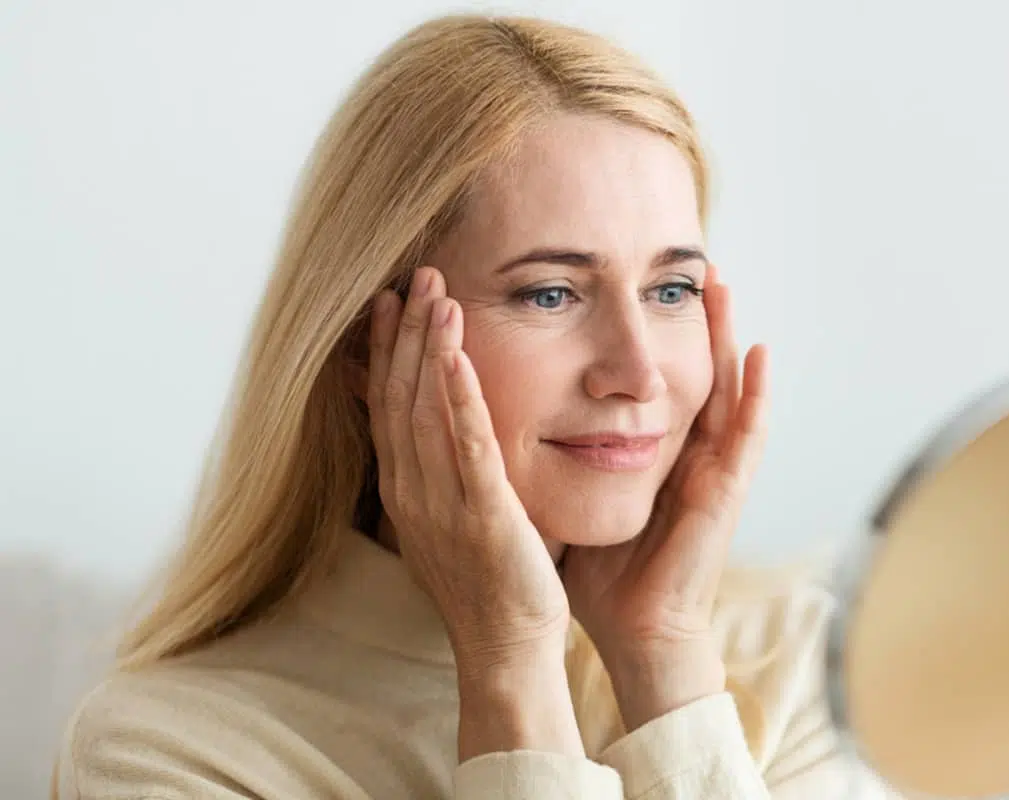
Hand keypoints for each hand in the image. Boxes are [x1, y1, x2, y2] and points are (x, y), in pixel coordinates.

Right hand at [365, 266, 570, 669]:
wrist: (506, 645)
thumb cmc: (489, 579)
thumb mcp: (450, 514)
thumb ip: (440, 466)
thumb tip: (437, 421)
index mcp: (405, 488)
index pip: (388, 404)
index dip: (387, 350)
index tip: (391, 300)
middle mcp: (412, 490)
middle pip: (400, 396)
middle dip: (405, 334)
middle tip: (415, 276)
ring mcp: (443, 504)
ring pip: (426, 412)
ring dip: (429, 349)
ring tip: (436, 294)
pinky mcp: (484, 516)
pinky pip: (468, 448)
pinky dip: (460, 399)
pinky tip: (458, 356)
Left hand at [560, 267, 768, 727]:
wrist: (632, 630)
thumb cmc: (602, 571)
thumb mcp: (573, 498)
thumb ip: (553, 460)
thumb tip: (501, 419)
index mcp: (652, 453)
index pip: (654, 379)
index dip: (648, 332)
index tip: (631, 283)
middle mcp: (687, 453)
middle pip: (692, 370)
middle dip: (691, 318)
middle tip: (687, 263)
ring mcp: (711, 471)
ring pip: (725, 389)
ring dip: (725, 335)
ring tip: (721, 283)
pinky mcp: (724, 494)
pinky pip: (747, 437)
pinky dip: (756, 395)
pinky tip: (757, 354)